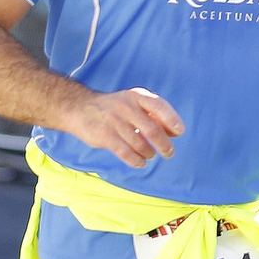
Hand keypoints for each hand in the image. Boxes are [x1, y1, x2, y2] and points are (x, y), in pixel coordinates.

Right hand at [65, 87, 184, 168]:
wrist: (79, 108)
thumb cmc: (114, 108)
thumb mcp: (133, 102)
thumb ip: (153, 114)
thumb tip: (175, 132)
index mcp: (137, 96)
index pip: (160, 106)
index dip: (172, 120)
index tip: (179, 132)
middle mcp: (126, 106)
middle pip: (153, 130)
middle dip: (164, 145)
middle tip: (169, 153)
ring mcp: (114, 121)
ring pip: (140, 144)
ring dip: (149, 153)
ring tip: (150, 155)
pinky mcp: (104, 136)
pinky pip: (126, 153)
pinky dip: (137, 161)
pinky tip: (140, 162)